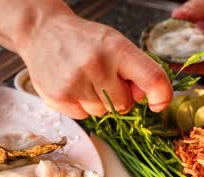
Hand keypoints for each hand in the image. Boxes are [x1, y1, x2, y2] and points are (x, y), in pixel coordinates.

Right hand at [17, 15, 171, 118]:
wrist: (42, 32)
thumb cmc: (83, 40)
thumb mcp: (114, 43)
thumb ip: (135, 69)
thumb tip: (148, 97)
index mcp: (117, 49)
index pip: (152, 79)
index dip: (162, 96)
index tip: (158, 103)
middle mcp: (97, 65)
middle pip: (124, 104)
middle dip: (118, 96)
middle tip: (103, 78)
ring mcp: (76, 83)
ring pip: (103, 112)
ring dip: (98, 102)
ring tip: (84, 79)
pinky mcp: (59, 97)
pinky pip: (83, 116)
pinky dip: (81, 105)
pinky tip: (72, 86)